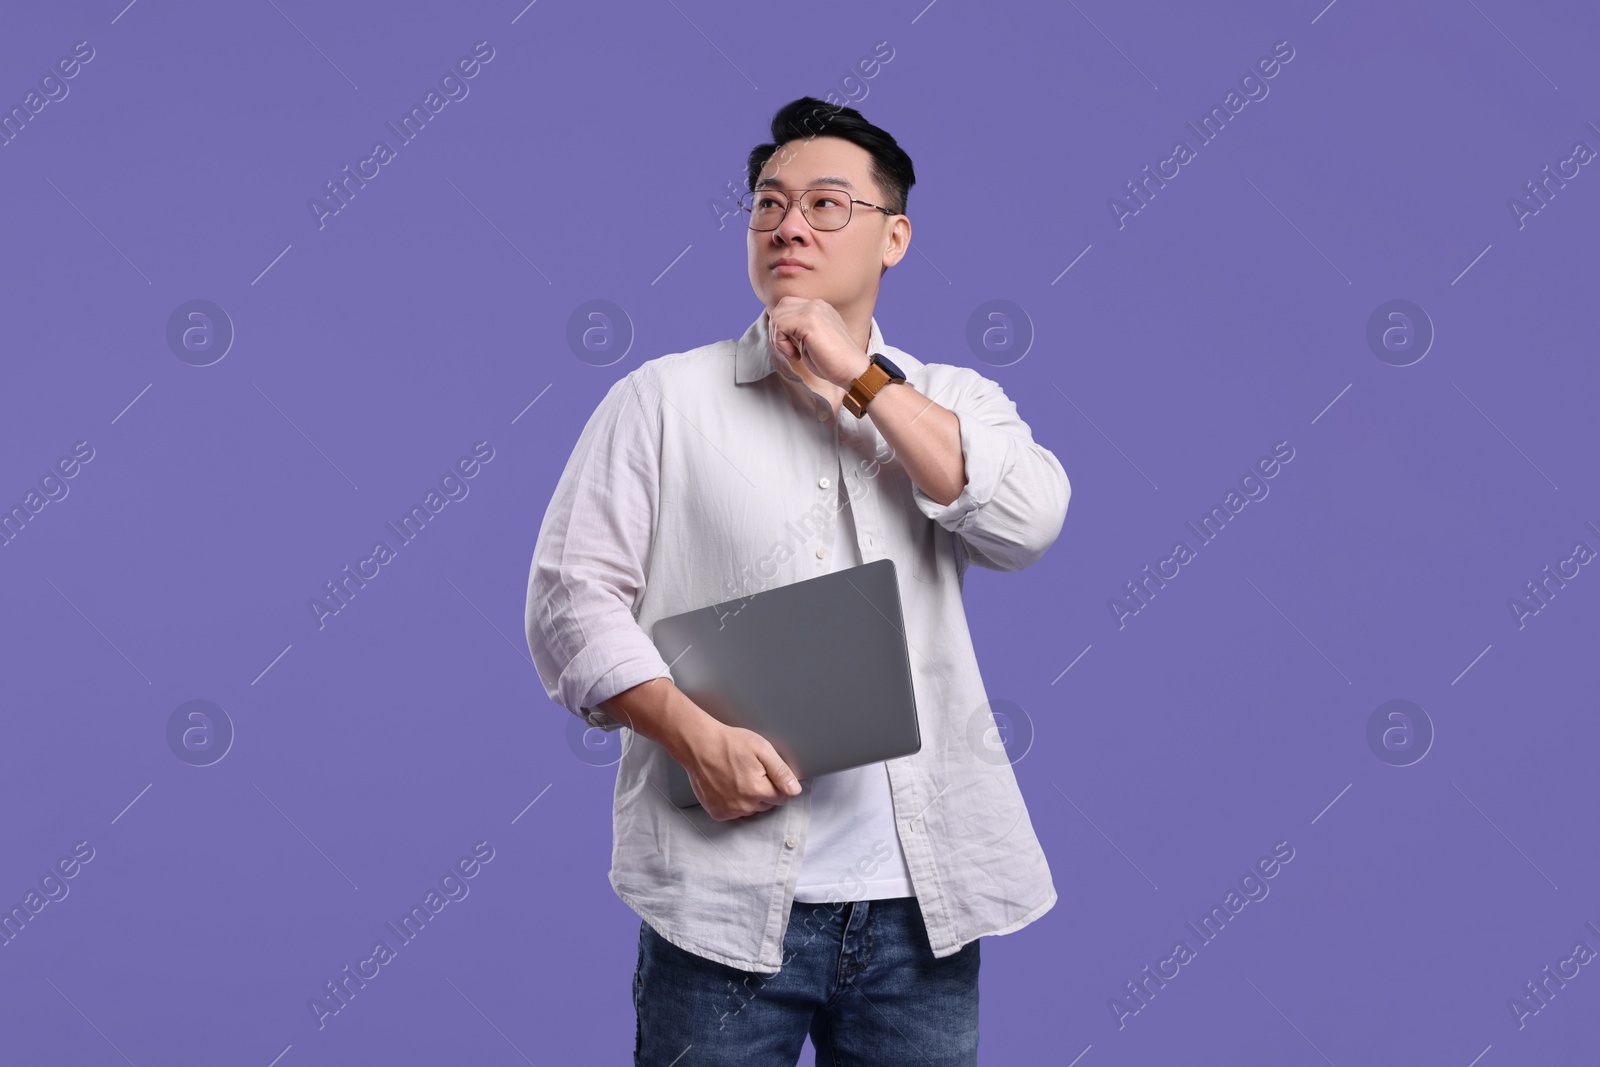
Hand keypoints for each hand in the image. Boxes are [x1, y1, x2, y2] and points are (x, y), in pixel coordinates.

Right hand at [679, 720, 802, 821]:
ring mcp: (729, 811)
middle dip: (762, 791)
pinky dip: (733, 803)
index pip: (782, 797)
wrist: (699, 745)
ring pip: (750, 810)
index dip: (776, 784)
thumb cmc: (730, 743)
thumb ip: (781, 772)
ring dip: (748, 798)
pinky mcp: (717, 812)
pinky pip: (734, 813)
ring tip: (737, 777)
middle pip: (766, 805)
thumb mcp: (762, 750)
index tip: (765, 772)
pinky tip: (727, 786)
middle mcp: (745, 805)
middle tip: (749, 771)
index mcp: (759, 790)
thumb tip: (795, 790)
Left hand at [767, 296, 871, 388]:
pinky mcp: (810, 321)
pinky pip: (780, 325)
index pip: (788, 306)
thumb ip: (798, 330)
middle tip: (787, 349)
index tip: (791, 346)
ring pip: (777, 315)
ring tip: (792, 353)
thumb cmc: (833, 363)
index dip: (782, 326)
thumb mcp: (811, 340)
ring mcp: (814, 310)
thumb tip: (777, 328)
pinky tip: (796, 355)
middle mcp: (817, 305)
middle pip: (780, 306)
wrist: (853, 371)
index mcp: (819, 308)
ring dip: (778, 338)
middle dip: (777, 329)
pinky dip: (781, 343)